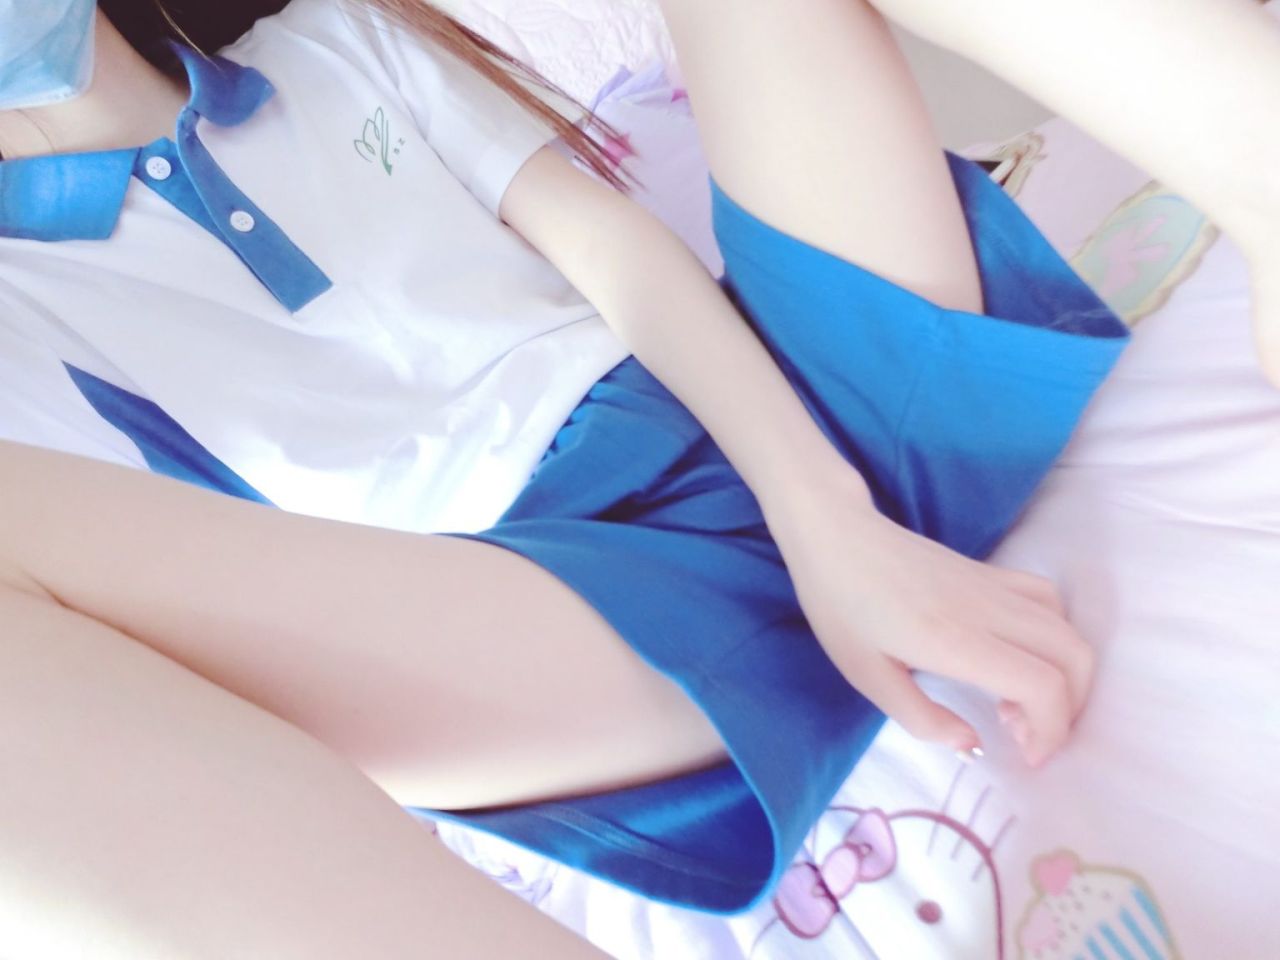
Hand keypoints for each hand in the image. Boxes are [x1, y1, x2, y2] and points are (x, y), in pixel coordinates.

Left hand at [765, 471, 1092, 767]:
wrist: (837, 534)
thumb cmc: (841, 606)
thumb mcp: (866, 675)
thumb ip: (921, 718)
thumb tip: (973, 746)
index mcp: (955, 640)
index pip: (1042, 684)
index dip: (1051, 731)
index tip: (1026, 757)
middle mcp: (988, 609)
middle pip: (1074, 656)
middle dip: (1068, 709)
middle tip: (1025, 734)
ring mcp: (994, 585)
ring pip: (1068, 628)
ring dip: (1064, 674)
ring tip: (1016, 701)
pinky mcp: (991, 572)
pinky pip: (1048, 603)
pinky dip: (1054, 638)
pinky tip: (1016, 657)